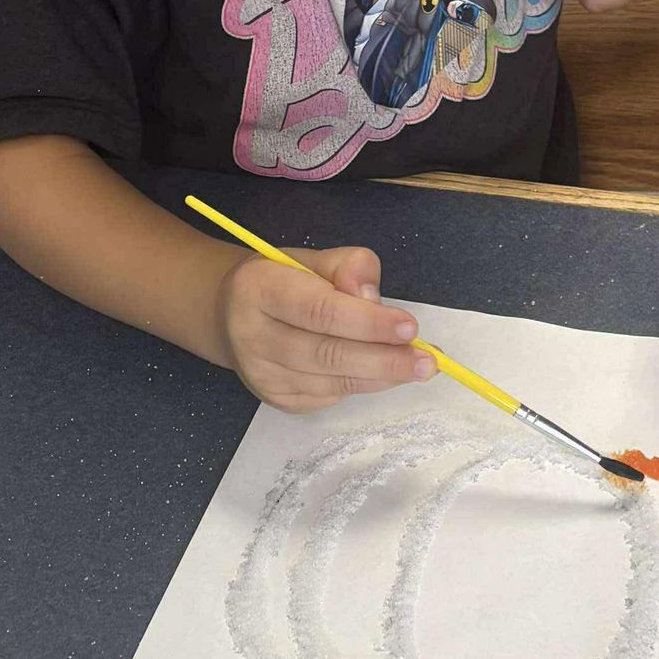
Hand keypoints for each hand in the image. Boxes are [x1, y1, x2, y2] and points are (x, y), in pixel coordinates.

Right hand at [219, 245, 435, 411]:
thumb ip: (349, 267)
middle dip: (383, 359)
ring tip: (417, 367)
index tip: (409, 327)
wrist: (233, 316)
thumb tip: (373, 299)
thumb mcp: (313, 259)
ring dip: (380, 375)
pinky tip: (384, 373)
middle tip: (426, 360)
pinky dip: (364, 385)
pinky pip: (330, 396)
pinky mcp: (277, 399)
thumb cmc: (284, 282)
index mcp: (258, 289)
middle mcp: (252, 336)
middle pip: (327, 353)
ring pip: (332, 381)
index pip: (319, 310)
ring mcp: (263, 374)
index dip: (367, 322)